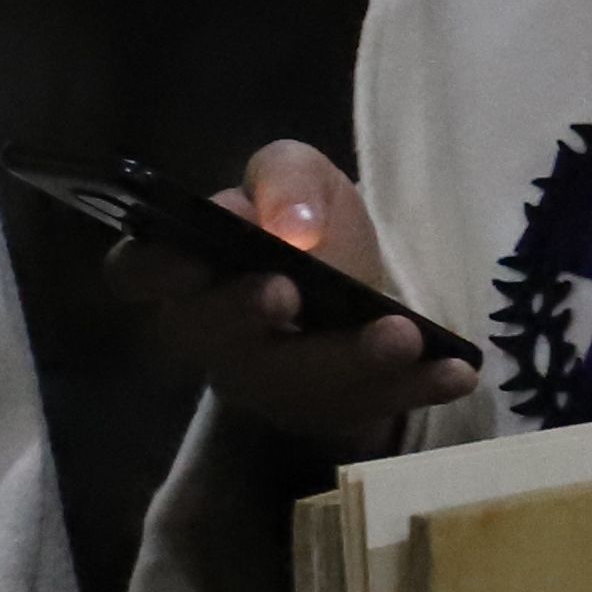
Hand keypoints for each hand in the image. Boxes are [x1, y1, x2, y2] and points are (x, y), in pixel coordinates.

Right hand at [113, 141, 451, 457]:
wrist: (351, 298)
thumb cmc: (305, 229)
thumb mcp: (297, 175)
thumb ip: (285, 177)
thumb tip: (289, 228)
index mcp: (184, 270)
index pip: (136, 273)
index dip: (155, 270)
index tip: (193, 258)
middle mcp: (211, 336)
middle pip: (212, 334)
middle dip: (246, 315)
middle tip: (287, 292)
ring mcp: (268, 386)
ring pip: (297, 381)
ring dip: (350, 359)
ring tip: (402, 335)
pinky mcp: (328, 415)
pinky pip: (372, 405)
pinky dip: (416, 386)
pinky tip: (455, 368)